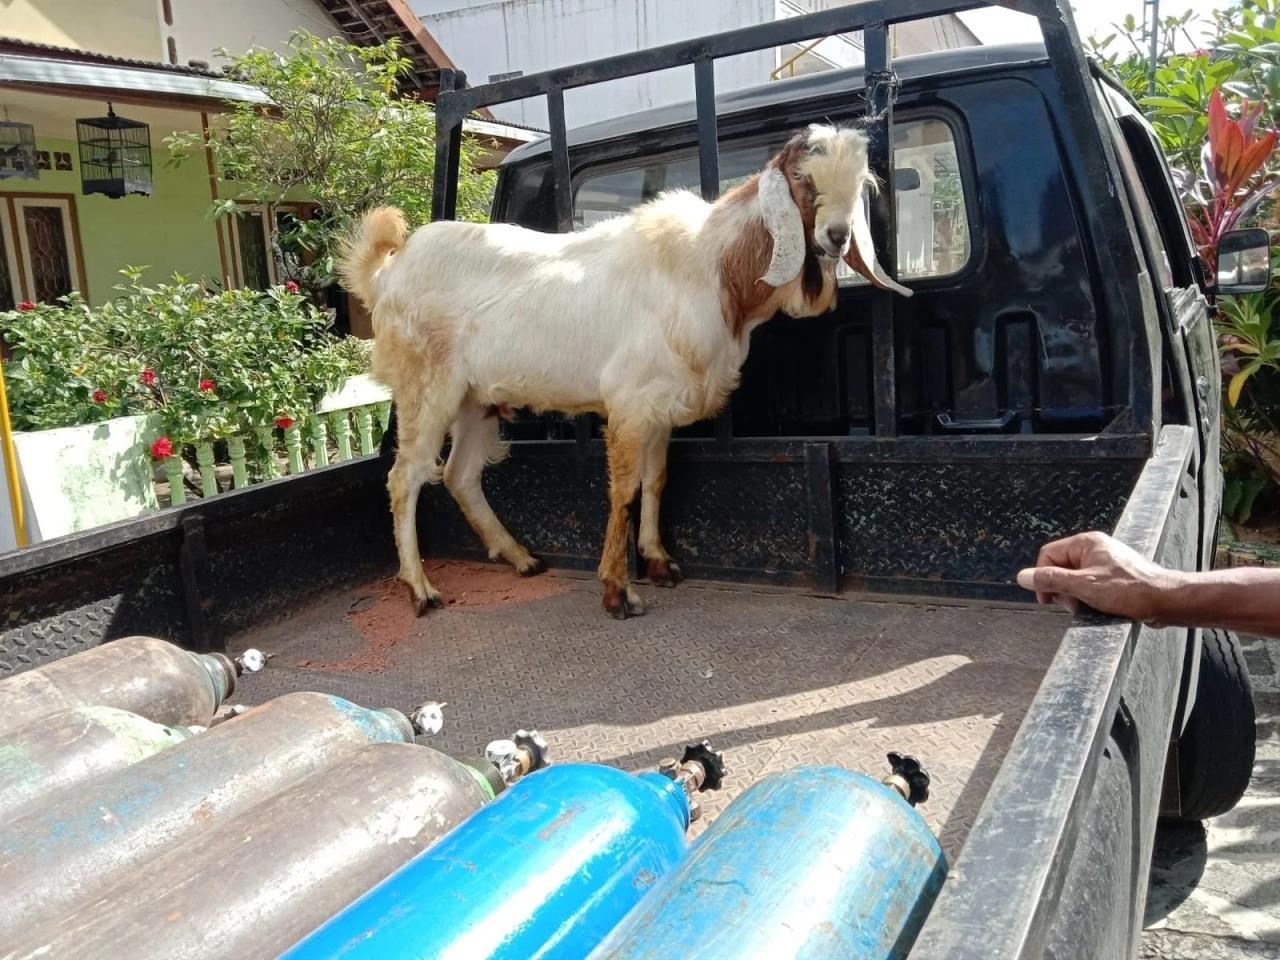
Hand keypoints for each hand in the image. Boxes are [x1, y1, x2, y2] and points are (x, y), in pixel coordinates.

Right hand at [1015, 531, 1180, 621]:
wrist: (1165, 601)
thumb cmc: (1130, 590)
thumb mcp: (1083, 585)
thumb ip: (1051, 580)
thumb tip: (1023, 576)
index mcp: (1086, 543)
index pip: (1048, 555)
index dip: (1043, 578)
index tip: (1048, 598)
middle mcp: (1094, 549)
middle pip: (1060, 568)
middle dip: (1062, 589)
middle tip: (1073, 604)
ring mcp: (1104, 562)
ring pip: (1074, 579)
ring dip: (1075, 596)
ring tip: (1089, 606)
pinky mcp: (1112, 577)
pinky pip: (1088, 586)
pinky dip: (1088, 598)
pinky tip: (1098, 607)